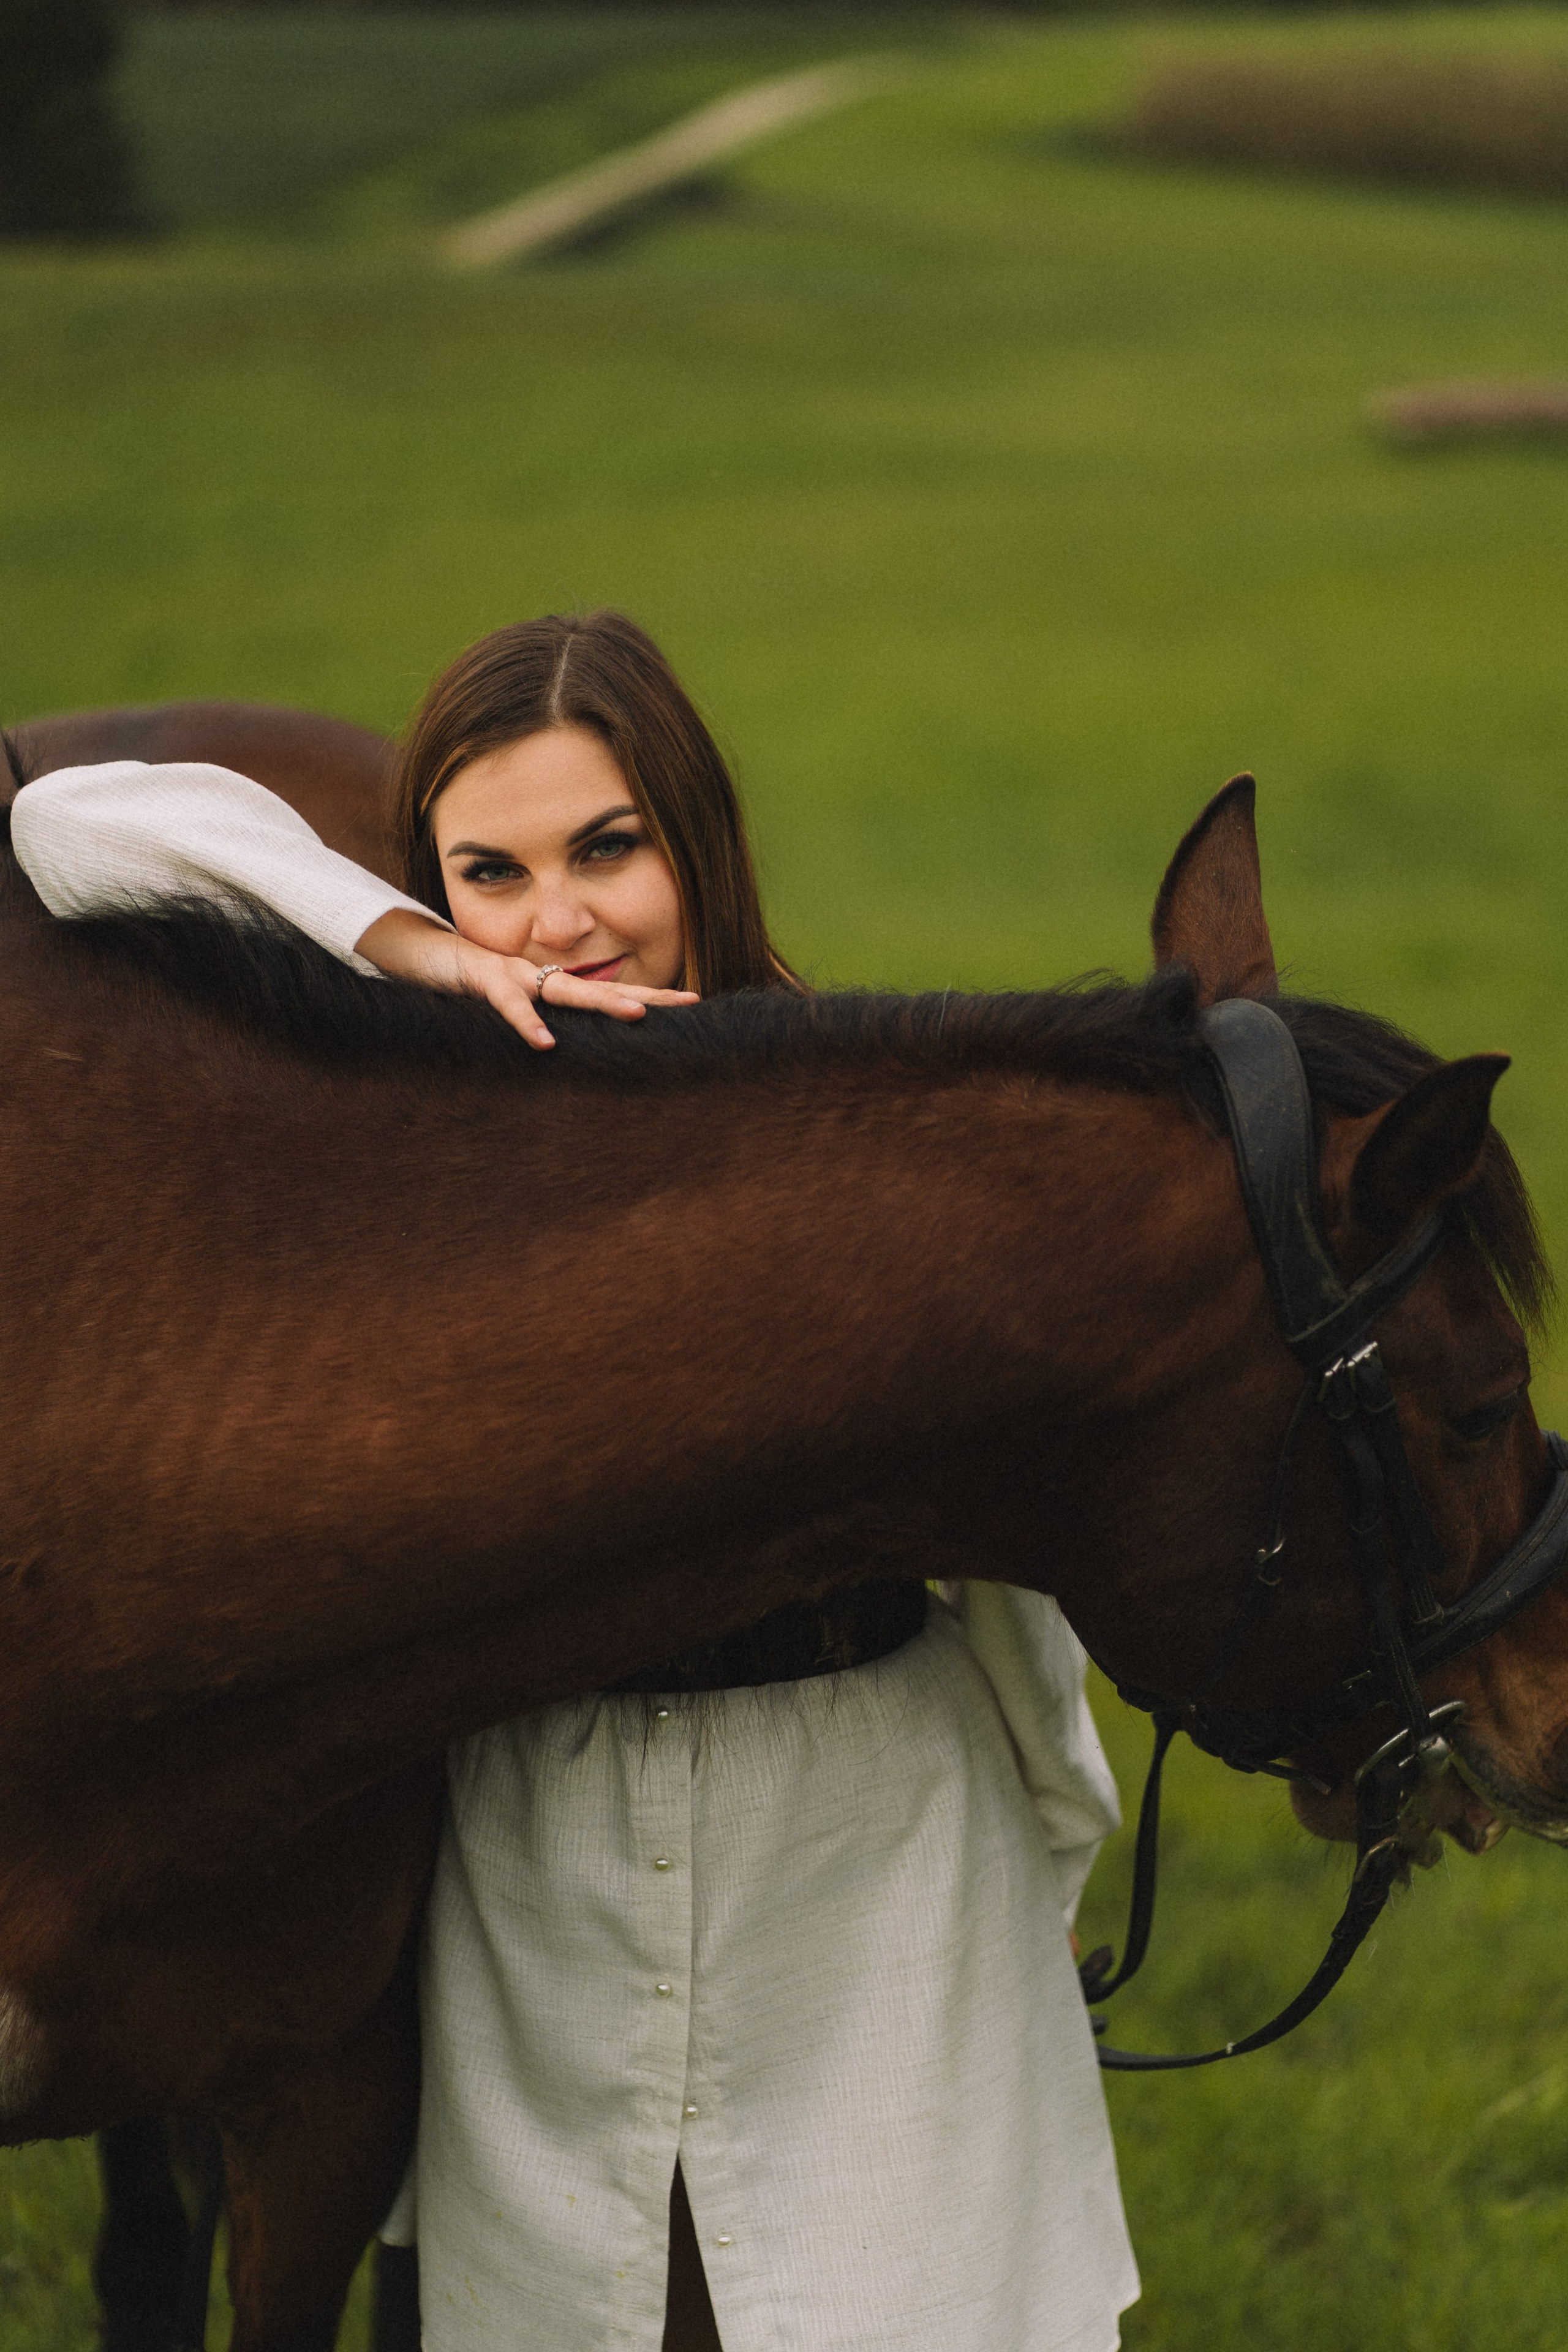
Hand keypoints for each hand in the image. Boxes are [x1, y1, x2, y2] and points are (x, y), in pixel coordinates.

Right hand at [354, 909, 698, 1049]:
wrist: (410, 951)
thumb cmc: (458, 984)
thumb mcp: (506, 1008)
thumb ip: (535, 1022)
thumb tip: (565, 1052)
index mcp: (548, 985)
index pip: (606, 990)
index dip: (649, 995)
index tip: (692, 1004)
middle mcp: (538, 976)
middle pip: (601, 985)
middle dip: (646, 994)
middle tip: (689, 1003)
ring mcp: (512, 974)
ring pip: (564, 989)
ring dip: (601, 1001)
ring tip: (637, 1015)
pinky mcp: (480, 977)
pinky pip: (507, 1003)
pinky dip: (526, 1023)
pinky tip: (546, 1044)